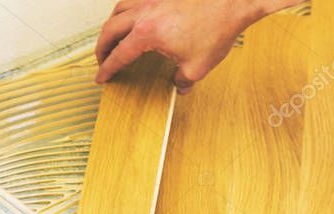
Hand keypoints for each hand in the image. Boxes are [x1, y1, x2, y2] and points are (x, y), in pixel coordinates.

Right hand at [95, 0, 265, 92]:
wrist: (232, 2)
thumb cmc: (217, 27)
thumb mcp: (198, 67)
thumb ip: (183, 80)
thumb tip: (180, 86)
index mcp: (146, 33)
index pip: (118, 55)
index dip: (107, 69)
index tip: (101, 77)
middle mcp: (144, 12)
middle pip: (110, 29)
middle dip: (102, 47)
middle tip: (102, 60)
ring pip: (119, 9)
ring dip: (111, 26)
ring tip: (113, 38)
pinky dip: (128, 10)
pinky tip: (133, 17)